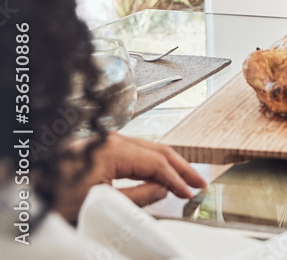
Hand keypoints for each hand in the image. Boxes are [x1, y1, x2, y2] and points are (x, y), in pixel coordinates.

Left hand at [55, 132, 204, 223]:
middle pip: (158, 149)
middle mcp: (114, 139)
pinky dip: (154, 162)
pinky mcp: (103, 147)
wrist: (28, 188)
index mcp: (114, 149)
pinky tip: (162, 173)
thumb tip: (164, 190)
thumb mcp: (99, 202)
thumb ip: (137, 196)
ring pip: (149, 148)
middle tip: (200, 183)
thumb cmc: (55, 197)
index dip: (176, 179)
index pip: (156, 162)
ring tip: (187, 178)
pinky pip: (137, 151)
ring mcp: (108, 141)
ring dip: (170, 164)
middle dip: (181, 167)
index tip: (189, 193)